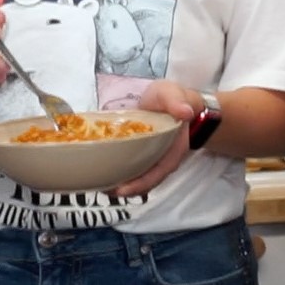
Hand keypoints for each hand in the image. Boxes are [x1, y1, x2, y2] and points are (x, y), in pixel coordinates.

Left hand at [113, 80, 195, 197]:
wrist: (172, 100)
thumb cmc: (172, 99)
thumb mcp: (172, 94)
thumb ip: (177, 101)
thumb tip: (185, 112)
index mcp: (174, 148)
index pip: (159, 172)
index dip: (142, 183)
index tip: (123, 190)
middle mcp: (164, 159)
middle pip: (146, 181)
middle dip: (126, 189)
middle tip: (103, 189)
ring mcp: (153, 159)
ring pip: (139, 178)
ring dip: (121, 184)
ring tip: (99, 186)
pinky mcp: (142, 155)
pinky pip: (132, 169)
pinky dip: (119, 174)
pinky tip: (103, 174)